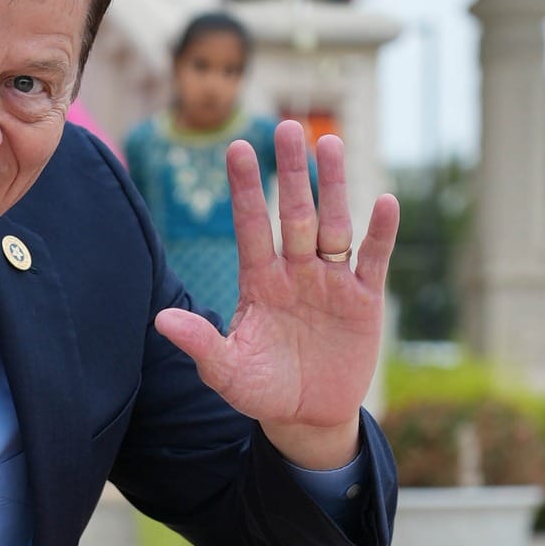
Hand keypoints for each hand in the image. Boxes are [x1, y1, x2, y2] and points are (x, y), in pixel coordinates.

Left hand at [154, 122, 399, 470]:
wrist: (306, 417)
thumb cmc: (260, 390)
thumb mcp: (226, 371)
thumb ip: (200, 342)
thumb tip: (161, 319)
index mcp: (258, 282)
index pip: (250, 226)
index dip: (245, 189)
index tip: (236, 148)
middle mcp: (295, 272)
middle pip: (294, 214)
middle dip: (291, 172)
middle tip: (288, 128)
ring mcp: (331, 281)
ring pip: (334, 224)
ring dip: (333, 186)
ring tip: (330, 142)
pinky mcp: (364, 299)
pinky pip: (373, 259)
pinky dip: (380, 232)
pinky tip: (384, 201)